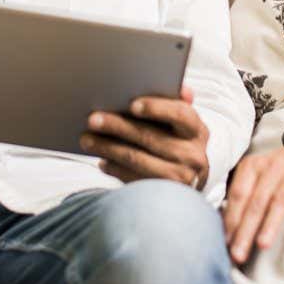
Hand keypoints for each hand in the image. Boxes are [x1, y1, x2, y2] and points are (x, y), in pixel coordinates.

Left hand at [80, 86, 209, 189]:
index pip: (180, 114)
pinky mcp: (163, 193)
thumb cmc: (180, 144)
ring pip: (136, 158)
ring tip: (87, 139)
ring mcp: (180, 177)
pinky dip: (114, 168)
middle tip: (93, 119)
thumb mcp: (184, 126)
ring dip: (108, 147)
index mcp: (197, 130)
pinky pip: (133, 179)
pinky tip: (101, 160)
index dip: (156, 108)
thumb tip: (183, 90)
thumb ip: (177, 105)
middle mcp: (193, 155)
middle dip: (118, 126)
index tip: (132, 104)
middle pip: (150, 137)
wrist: (190, 184)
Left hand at [222, 141, 283, 263]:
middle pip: (256, 201)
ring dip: (270, 223)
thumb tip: (227, 230)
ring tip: (263, 245)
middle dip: (245, 229)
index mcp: (253, 166)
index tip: (226, 244)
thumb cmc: (283, 173)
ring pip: (280, 200)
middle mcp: (272, 166)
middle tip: (239, 254)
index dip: (231, 219)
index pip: (238, 194)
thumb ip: (245, 196)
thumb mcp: (261, 176)